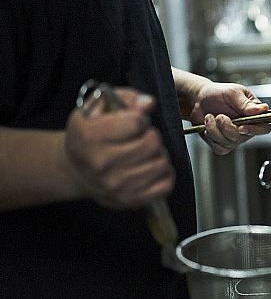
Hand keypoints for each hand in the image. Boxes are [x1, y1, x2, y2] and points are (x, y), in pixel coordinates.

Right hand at [63, 88, 174, 208]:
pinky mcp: (130, 199)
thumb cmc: (90, 136)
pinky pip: (165, 185)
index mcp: (91, 137)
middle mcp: (101, 163)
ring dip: (158, 155)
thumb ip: (125, 99)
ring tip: (143, 153)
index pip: (137, 122)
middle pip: (152, 143)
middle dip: (151, 136)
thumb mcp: (98, 108)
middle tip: (139, 139)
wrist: (76, 170)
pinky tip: (150, 168)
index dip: (140, 119)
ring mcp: (116, 185)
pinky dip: (164, 174)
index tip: (132, 123)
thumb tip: (147, 104)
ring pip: (161, 163)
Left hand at [189, 82, 270, 154]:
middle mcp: (246, 128)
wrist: (200, 100)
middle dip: (227, 127)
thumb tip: (261, 109)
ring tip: (210, 117)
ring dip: (214, 130)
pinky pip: (220, 148)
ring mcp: (235, 137)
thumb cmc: (219, 93)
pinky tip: (209, 126)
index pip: (264, 128)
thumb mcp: (233, 93)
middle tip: (220, 116)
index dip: (255, 130)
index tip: (241, 126)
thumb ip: (246, 103)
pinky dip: (211, 137)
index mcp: (254, 114)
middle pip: (243, 138)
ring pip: (229, 143)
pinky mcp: (223, 144)